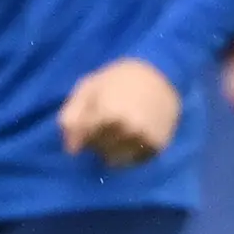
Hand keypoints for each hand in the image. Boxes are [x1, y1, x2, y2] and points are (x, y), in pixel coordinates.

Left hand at [59, 57, 183, 167]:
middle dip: (96, 140)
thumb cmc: (119, 78)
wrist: (162, 73)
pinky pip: (133, 161)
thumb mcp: (87, 87)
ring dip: (111, 148)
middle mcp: (127, 130)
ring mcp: (144, 140)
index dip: (82, 131)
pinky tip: (132, 135)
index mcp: (108, 113)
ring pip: (115, 160)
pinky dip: (128, 152)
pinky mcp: (158, 146)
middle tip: (104, 123)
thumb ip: (71, 116)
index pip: (83, 140)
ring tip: (118, 130)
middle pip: (98, 150)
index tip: (88, 121)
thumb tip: (71, 150)